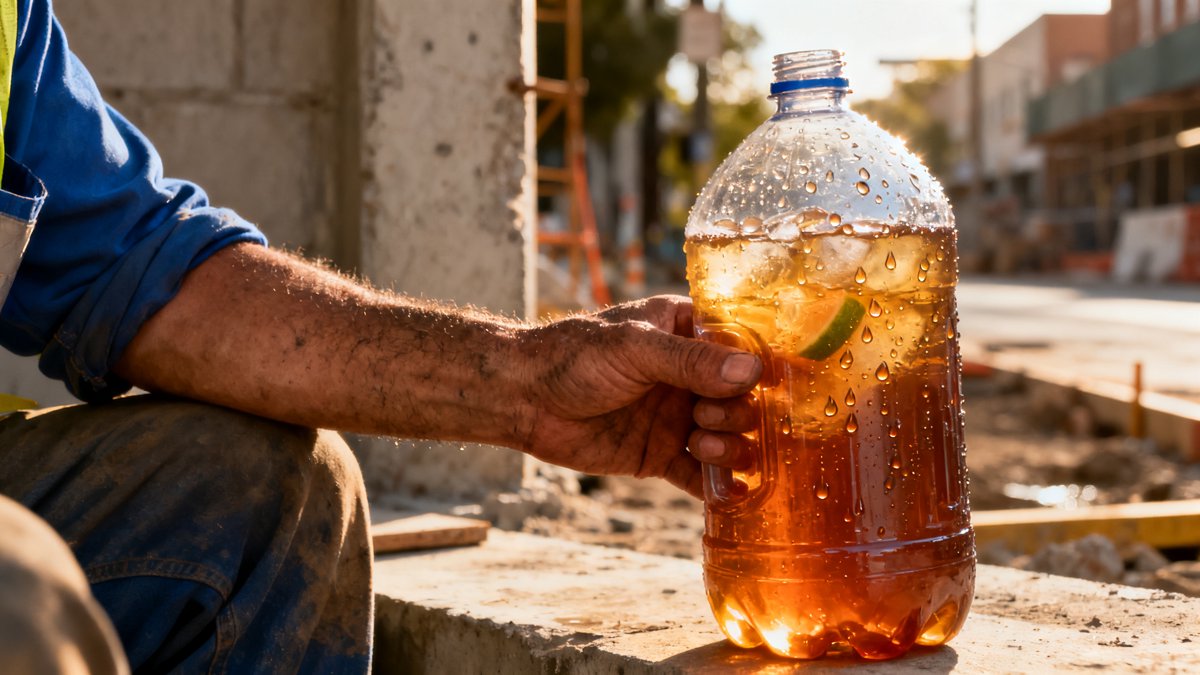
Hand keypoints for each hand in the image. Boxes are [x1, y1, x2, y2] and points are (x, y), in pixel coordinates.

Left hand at [514, 295, 761, 497]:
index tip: (773, 387)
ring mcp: (678, 417)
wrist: (524, 399)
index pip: (743, 348)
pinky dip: (718, 486)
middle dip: (739, 413)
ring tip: (702, 446)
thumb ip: (690, 361)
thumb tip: (750, 372)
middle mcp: (690, 375)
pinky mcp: (662, 455)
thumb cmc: (574, 356)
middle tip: (706, 417)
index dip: (761, 369)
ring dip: (730, 448)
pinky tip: (731, 494)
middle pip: (743, 399)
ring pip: (729, 438)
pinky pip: (700, 475)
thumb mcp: (634, 348)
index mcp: (688, 333)